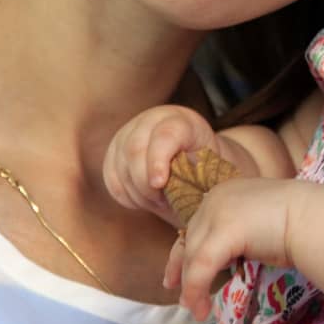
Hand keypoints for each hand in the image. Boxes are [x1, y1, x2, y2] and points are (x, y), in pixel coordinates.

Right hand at [102, 104, 219, 226]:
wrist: (195, 167)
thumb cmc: (208, 171)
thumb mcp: (212, 171)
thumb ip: (200, 175)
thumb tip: (188, 187)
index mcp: (182, 121)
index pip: (164, 134)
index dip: (158, 160)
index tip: (160, 184)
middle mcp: (151, 120)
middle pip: (134, 149)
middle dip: (145, 183)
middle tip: (163, 202)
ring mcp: (129, 134)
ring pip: (120, 166)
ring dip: (138, 193)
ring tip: (159, 202)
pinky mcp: (114, 152)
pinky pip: (112, 178)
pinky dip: (126, 195)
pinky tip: (144, 201)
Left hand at [165, 178, 308, 319]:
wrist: (314, 218)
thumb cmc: (300, 222)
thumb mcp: (259, 223)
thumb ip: (241, 233)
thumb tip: (229, 258)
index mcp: (225, 192)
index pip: (196, 225)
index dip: (183, 252)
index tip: (175, 275)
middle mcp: (215, 198)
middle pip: (190, 240)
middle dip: (181, 272)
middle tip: (182, 298)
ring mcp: (217, 212)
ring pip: (193, 256)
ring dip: (191, 288)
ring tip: (197, 311)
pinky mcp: (223, 232)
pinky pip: (201, 267)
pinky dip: (197, 290)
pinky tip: (201, 308)